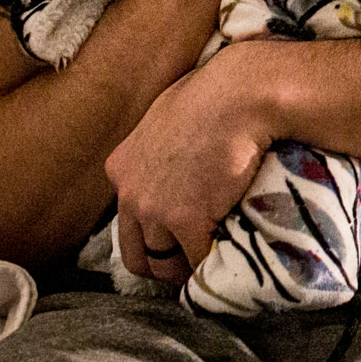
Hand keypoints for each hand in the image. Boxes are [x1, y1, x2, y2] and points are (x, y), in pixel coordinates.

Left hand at [107, 47, 271, 283]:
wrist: (238, 95)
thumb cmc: (214, 93)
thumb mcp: (169, 118)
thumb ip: (163, 148)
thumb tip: (181, 160)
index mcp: (121, 167)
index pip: (126, 222)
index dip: (153, 235)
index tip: (178, 238)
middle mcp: (129, 194)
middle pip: (136, 255)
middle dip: (163, 265)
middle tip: (194, 263)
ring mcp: (155, 210)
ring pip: (164, 265)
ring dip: (190, 268)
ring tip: (215, 263)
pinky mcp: (186, 220)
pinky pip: (198, 259)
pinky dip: (214, 264)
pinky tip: (231, 259)